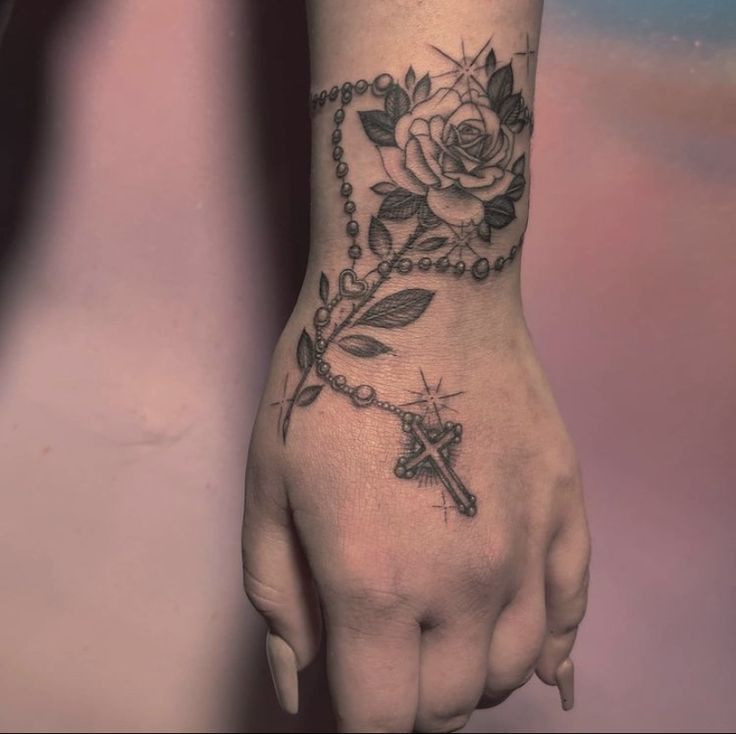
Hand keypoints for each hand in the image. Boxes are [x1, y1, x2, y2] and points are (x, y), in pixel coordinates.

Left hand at [243, 302, 589, 731]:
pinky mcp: (565, 507)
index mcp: (374, 585)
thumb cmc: (329, 381)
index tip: (349, 699)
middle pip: (446, 704)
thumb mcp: (268, 487)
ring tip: (439, 641)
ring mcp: (527, 546)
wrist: (421, 292)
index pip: (379, 720)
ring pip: (510, 669)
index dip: (358, 725)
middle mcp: (462, 583)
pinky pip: (570, 610)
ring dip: (467, 676)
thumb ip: (278, 598)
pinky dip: (547, 646)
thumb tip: (297, 685)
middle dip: (408, 702)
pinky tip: (528, 648)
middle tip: (385, 662)